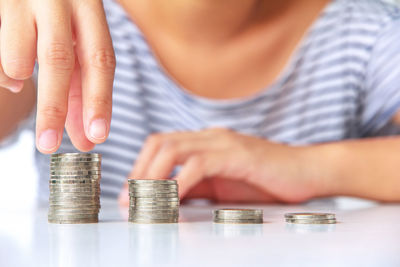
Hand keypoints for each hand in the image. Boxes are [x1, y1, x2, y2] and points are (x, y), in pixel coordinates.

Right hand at [0, 0, 114, 152]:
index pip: (100, 60)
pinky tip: (12, 78)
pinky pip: (1, 43)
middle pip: (61, 60)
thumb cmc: (57, 6)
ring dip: (22, 81)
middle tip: (50, 145)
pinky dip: (6, 71)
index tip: (97, 136)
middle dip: (56, 108)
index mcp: (89, 9)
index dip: (100, 100)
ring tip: (21, 87)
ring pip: (24, 54)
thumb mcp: (76, 32)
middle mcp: (61, 1)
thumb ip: (79, 73)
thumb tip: (81, 127)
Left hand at [119, 128, 319, 203]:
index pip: (161, 144)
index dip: (140, 167)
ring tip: (143, 200)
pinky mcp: (238, 155)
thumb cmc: (267, 180)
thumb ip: (196, 188)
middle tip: (129, 199)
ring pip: (173, 149)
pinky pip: (199, 164)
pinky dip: (180, 182)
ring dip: (152, 176)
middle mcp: (210, 137)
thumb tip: (167, 200)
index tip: (129, 194)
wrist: (307, 171)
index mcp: (205, 142)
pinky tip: (172, 199)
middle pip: (160, 142)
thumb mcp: (223, 186)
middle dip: (138, 171)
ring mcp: (224, 142)